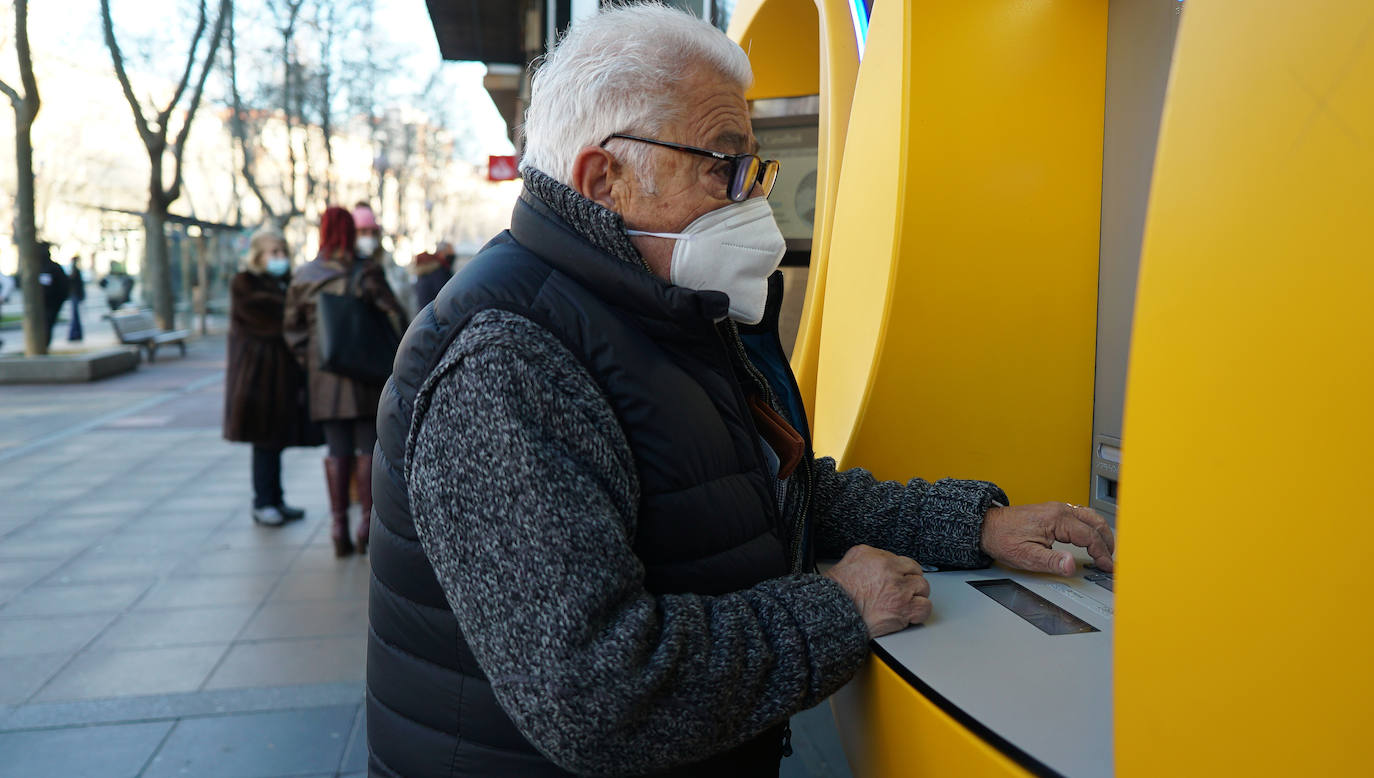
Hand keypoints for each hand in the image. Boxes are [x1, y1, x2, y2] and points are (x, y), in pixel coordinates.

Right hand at [824, 544, 931, 637]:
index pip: (907, 563)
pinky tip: (911, 614)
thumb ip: (871, 556)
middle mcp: (892, 573)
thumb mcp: (851, 560)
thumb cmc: (838, 590)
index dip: (906, 573)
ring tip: (907, 604)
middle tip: (905, 592)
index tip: (904, 579)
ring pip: (923, 590)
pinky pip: (924, 608)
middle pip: (917, 575)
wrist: (834, 611)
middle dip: (912, 584)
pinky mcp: (903, 610)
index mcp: (881, 559)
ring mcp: (899, 592)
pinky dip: (919, 612)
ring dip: (916, 597)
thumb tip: (881, 558)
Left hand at [980, 503, 1114, 574]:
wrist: (987, 526)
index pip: (1089, 536)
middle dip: (1107, 541)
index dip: (1102, 553)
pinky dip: (1090, 527)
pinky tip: (1090, 537)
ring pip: (1089, 516)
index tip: (1107, 566)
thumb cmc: (1003, 539)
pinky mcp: (1051, 511)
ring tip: (1105, 549)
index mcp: (1057, 519)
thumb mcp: (1027, 556)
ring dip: (1100, 532)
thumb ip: (1052, 562)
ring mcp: (1056, 509)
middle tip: (1111, 558)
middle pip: (1095, 522)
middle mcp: (1059, 510)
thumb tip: (1071, 566)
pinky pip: (1079, 516)